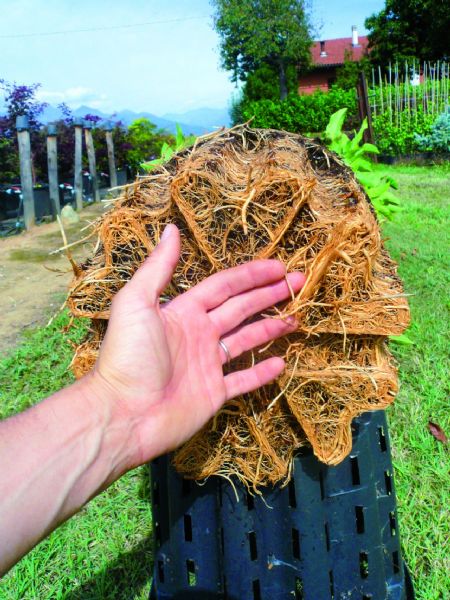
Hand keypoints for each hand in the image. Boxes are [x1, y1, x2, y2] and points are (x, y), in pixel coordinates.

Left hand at [90, 224, 304, 468]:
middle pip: (241, 308)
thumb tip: (171, 229)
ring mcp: (207, 365)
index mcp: (184, 311)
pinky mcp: (213, 393)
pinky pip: (243, 380)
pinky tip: (281, 362)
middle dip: (269, 294)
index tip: (279, 267)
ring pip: (246, 341)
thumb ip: (158, 267)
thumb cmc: (129, 355)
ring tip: (297, 318)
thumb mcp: (136, 302)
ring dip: (271, 328)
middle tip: (298, 283)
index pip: (225, 287)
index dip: (251, 275)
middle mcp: (199, 334)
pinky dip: (261, 373)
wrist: (123, 413)